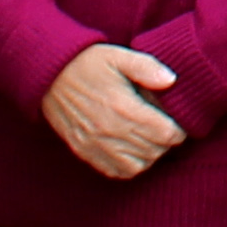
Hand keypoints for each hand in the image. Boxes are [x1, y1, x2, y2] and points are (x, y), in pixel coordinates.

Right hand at [42, 42, 184, 182]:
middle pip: (155, 151)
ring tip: (148, 138)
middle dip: (165, 141)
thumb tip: (171, 80)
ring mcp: (96, 145)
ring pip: (138, 165)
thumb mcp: (118, 55)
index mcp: (123, 107)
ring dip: (149, 155)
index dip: (178, 129)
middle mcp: (110, 131)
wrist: (48, 75)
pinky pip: (115, 171)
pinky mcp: (84, 152)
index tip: (176, 121)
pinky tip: (130, 150)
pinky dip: (129, 166)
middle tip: (163, 127)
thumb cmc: (87, 64)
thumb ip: (147, 67)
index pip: (165, 133)